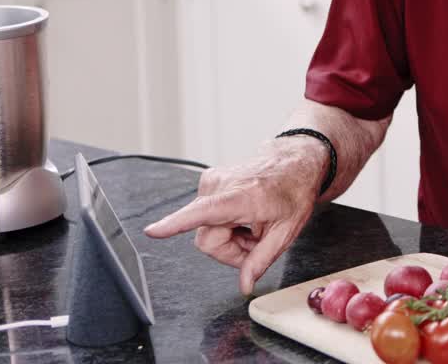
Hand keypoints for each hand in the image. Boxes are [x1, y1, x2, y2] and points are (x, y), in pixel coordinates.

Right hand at [144, 138, 327, 294]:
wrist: (294, 163)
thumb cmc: (293, 192)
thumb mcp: (286, 232)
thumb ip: (261, 260)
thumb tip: (244, 284)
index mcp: (242, 197)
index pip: (203, 213)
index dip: (175, 225)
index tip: (153, 231)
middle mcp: (220, 185)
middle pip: (207, 240)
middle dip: (230, 249)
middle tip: (255, 241)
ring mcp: (212, 181)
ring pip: (206, 230)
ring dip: (229, 236)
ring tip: (253, 225)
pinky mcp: (208, 181)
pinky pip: (207, 217)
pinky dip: (225, 223)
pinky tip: (244, 216)